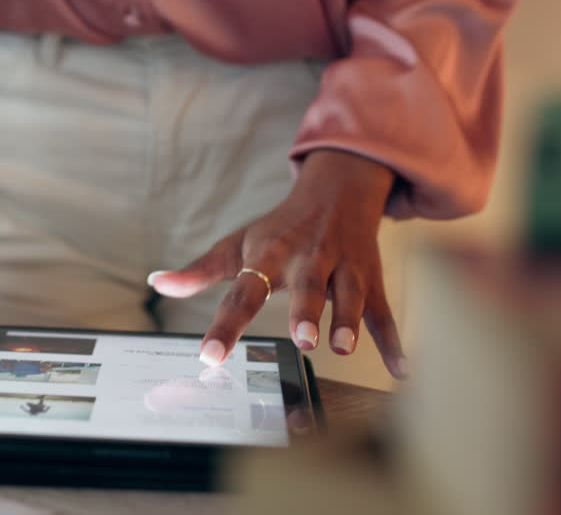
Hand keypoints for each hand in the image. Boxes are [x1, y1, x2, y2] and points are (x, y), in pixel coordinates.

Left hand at [147, 149, 406, 378]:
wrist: (338, 188)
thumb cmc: (281, 228)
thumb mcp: (239, 244)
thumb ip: (200, 270)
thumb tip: (159, 282)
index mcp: (270, 253)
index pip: (243, 289)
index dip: (226, 323)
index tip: (209, 355)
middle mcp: (309, 258)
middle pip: (307, 284)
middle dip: (307, 309)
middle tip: (302, 339)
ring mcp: (344, 268)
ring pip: (351, 293)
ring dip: (349, 320)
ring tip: (342, 347)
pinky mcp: (372, 279)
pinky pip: (384, 312)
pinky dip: (393, 341)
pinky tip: (401, 372)